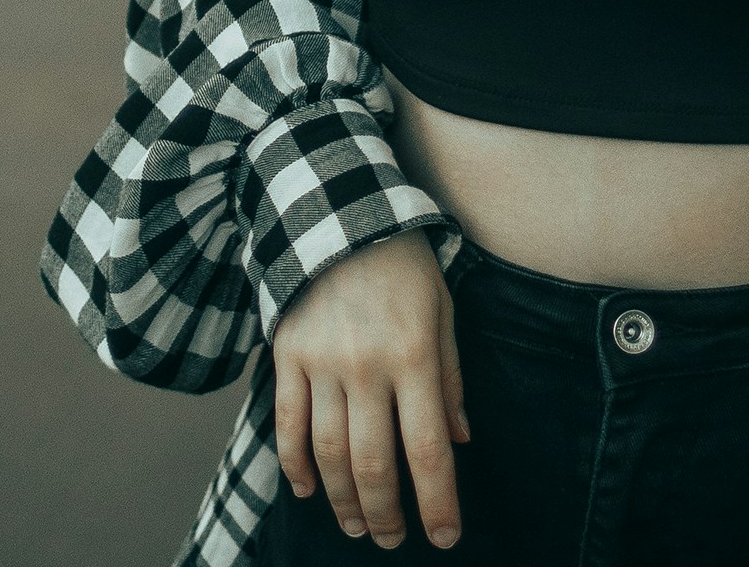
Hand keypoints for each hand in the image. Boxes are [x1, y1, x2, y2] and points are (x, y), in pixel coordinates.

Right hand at [270, 230, 466, 548]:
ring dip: (342, 500)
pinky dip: (295, 464)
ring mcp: (322, 363)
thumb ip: (451, 379)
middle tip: (392, 541)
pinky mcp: (287, 356)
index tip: (446, 537)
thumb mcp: (444, 312)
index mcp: (415, 356)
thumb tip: (461, 441)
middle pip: (373, 463)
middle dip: (386, 513)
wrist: (340, 213)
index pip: (429, 449)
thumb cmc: (405, 266)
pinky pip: (287, 423)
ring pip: (329, 453)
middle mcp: (367, 366)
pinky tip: (306, 490)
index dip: (438, 502)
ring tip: (357, 525)